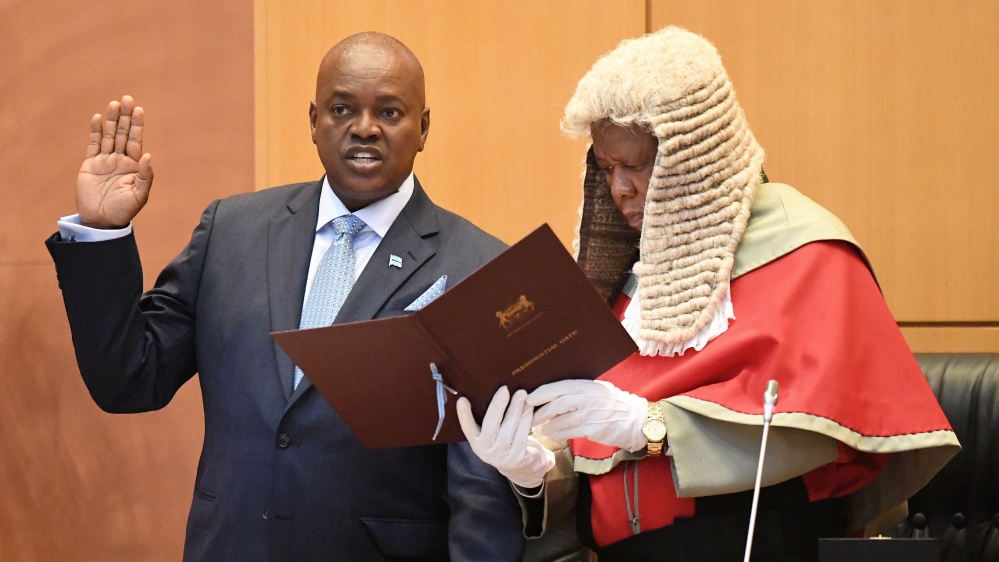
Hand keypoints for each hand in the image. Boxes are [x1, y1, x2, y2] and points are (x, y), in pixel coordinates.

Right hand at [77, 96, 153, 228]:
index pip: (136, 141)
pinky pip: (93, 145)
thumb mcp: (139, 195)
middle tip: (127, 99)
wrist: (102, 221)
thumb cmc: (124, 211)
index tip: (139, 110)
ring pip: (109, 136)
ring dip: (112, 120)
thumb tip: (148, 156)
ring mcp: (105, 161)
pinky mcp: (91, 165)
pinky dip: (96, 132)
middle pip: (123, 134)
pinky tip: (98, 119)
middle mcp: (120, 160)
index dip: (138, 125)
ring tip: (114, 104)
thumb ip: (145, 176)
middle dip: (125, 117)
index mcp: (134, 166)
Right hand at [457, 386, 555, 488]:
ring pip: (509, 427)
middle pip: (490, 424)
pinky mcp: (518, 457)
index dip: (464, 415)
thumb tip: (488, 390)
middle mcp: (486, 450)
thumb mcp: (493, 436)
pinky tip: (529, 407)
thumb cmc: (506, 443)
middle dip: (498, 405)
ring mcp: (502, 455)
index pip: (468, 428)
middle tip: (505, 389)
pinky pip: (522, 433)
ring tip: (521, 393)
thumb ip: (489, 420)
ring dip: (516, 408)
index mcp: (476, 443)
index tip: (462, 399)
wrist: (523, 469)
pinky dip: (526, 418)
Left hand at [528, 379, 647, 451]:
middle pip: (558, 403)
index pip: (560, 386)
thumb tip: (553, 394)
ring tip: (538, 428)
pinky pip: (569, 432)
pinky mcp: (593, 429)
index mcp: (588, 385)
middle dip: (540, 411)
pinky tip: (550, 435)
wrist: (636, 420)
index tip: (528, 398)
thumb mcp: (598, 390)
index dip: (542, 392)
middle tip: (529, 417)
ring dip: (546, 425)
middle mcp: (588, 397)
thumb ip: (579, 391)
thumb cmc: (614, 404)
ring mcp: (591, 413)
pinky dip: (557, 434)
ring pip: (561, 419)